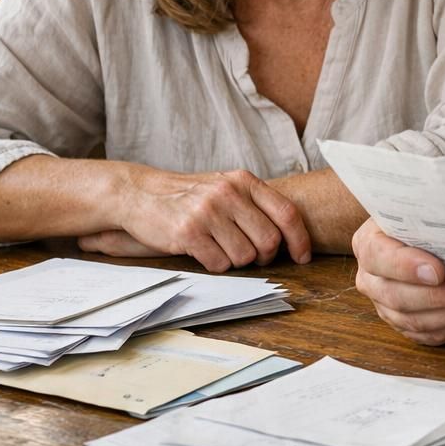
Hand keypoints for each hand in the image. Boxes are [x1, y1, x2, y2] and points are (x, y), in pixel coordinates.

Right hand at [78, 166, 310, 271]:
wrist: (140, 194)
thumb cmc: (190, 196)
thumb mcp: (226, 187)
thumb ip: (255, 204)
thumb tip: (291, 235)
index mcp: (243, 181)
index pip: (287, 213)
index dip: (300, 240)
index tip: (303, 257)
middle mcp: (228, 193)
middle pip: (269, 241)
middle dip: (264, 256)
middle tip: (251, 255)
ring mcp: (208, 212)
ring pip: (245, 256)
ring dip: (236, 261)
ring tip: (220, 247)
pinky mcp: (188, 232)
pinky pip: (219, 264)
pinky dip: (215, 265)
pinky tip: (204, 252)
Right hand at [352, 218, 444, 344]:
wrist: (419, 232)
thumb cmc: (422, 216)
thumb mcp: (421, 204)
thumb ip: (434, 208)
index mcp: (368, 243)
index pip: (380, 256)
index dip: (407, 266)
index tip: (438, 270)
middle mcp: (371, 278)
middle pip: (398, 296)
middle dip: (441, 295)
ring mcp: (385, 306)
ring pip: (415, 321)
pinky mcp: (405, 324)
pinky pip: (429, 335)